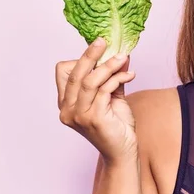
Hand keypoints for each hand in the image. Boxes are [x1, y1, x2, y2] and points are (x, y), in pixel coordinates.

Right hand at [55, 38, 137, 164]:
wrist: (123, 152)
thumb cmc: (116, 126)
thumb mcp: (112, 97)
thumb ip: (112, 77)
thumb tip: (120, 54)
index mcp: (66, 103)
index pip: (63, 72)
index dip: (81, 58)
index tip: (99, 48)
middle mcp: (67, 110)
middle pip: (75, 73)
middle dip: (89, 54)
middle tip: (104, 41)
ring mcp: (78, 116)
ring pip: (90, 80)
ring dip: (108, 66)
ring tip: (123, 58)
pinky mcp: (93, 119)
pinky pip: (105, 90)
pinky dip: (118, 78)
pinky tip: (129, 74)